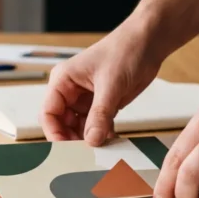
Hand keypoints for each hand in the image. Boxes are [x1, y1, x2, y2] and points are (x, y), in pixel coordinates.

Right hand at [39, 24, 164, 144]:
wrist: (149, 42)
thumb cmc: (125, 50)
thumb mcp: (110, 84)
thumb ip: (100, 114)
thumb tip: (91, 140)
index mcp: (63, 80)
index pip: (49, 112)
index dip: (54, 132)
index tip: (66, 149)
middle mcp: (71, 90)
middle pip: (62, 123)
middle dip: (72, 139)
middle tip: (85, 155)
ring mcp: (86, 98)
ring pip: (79, 127)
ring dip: (88, 139)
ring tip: (100, 150)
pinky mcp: (102, 104)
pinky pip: (96, 125)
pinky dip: (102, 135)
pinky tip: (111, 141)